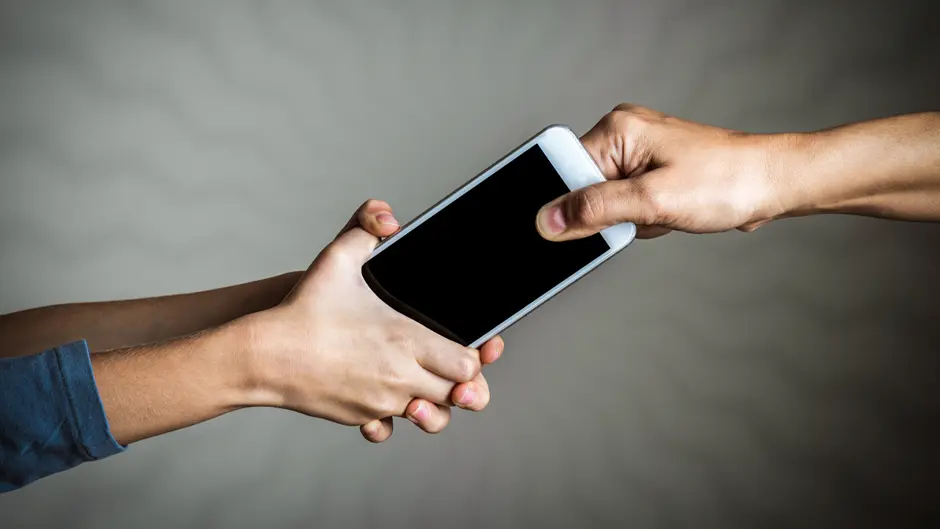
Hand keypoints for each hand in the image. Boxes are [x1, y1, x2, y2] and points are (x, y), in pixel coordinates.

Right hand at [243, 200, 503, 442]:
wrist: (264, 355)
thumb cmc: (303, 310)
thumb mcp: (337, 259)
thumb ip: (366, 229)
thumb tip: (386, 219)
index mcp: (405, 339)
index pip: (467, 362)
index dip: (475, 356)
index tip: (469, 347)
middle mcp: (399, 375)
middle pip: (458, 392)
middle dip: (462, 381)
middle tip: (451, 366)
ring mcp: (381, 401)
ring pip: (433, 416)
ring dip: (435, 402)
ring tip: (426, 386)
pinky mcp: (360, 416)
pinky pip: (392, 427)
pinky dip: (395, 416)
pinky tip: (389, 398)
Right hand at [536, 103, 783, 239]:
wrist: (772, 183)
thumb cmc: (727, 181)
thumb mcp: (653, 201)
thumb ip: (595, 210)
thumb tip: (550, 220)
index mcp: (618, 130)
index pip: (567, 172)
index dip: (575, 204)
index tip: (600, 222)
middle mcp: (624, 135)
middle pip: (586, 190)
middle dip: (613, 213)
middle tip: (645, 214)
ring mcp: (639, 153)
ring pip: (608, 202)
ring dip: (633, 218)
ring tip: (664, 212)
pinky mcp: (652, 170)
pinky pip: (628, 203)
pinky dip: (645, 217)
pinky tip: (668, 213)